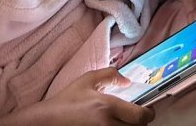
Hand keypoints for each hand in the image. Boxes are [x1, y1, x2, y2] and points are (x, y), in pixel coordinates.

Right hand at [0, 68, 154, 125]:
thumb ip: (110, 75)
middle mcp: (107, 124)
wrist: (47, 121)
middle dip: (140, 123)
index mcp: (107, 106)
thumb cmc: (67, 100)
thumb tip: (128, 80)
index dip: (149, 114)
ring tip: (126, 120)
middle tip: (137, 116)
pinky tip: (115, 124)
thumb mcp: (87, 80)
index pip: (140, 116)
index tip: (148, 110)